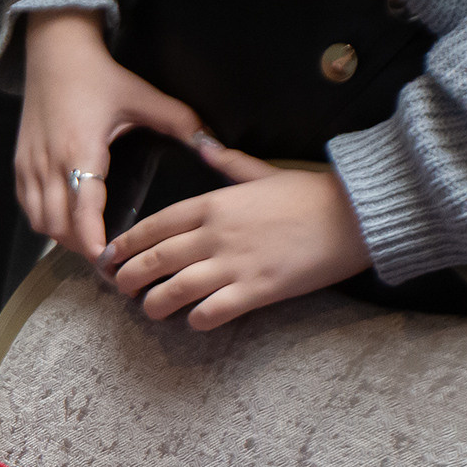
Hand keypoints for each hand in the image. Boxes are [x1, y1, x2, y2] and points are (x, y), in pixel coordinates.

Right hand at [14, 8, 211, 259]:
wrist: (54, 54)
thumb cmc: (98, 76)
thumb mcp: (143, 96)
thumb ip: (180, 121)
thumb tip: (214, 145)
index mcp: (81, 150)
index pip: (81, 211)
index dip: (92, 241)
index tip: (108, 259)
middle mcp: (49, 163)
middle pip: (58, 226)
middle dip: (81, 247)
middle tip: (111, 259)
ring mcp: (30, 165)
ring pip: (39, 222)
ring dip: (62, 236)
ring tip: (90, 242)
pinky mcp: (20, 164)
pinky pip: (28, 207)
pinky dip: (46, 221)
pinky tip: (67, 220)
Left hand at [106, 158, 371, 328]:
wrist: (356, 214)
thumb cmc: (313, 193)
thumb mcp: (263, 172)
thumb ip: (228, 163)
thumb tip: (203, 144)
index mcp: (213, 204)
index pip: (154, 225)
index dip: (125, 244)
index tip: (109, 255)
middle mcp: (216, 234)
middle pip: (155, 260)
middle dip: (128, 277)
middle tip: (120, 288)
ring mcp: (235, 263)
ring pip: (175, 290)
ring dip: (155, 304)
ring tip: (150, 309)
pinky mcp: (259, 289)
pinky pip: (213, 311)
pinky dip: (197, 320)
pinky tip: (194, 322)